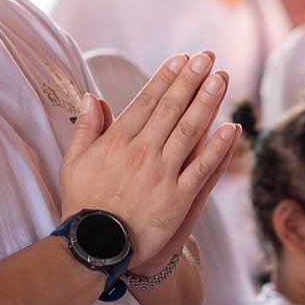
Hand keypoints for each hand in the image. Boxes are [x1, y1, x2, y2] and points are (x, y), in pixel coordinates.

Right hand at [59, 51, 238, 265]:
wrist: (95, 247)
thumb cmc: (82, 204)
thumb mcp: (73, 162)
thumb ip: (85, 128)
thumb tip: (92, 96)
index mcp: (117, 142)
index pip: (146, 101)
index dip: (166, 78)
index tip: (181, 59)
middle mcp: (141, 153)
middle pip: (171, 109)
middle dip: (191, 80)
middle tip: (207, 57)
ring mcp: (162, 175)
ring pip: (189, 131)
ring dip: (207, 103)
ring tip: (221, 79)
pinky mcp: (178, 199)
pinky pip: (202, 168)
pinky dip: (218, 147)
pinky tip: (231, 128)